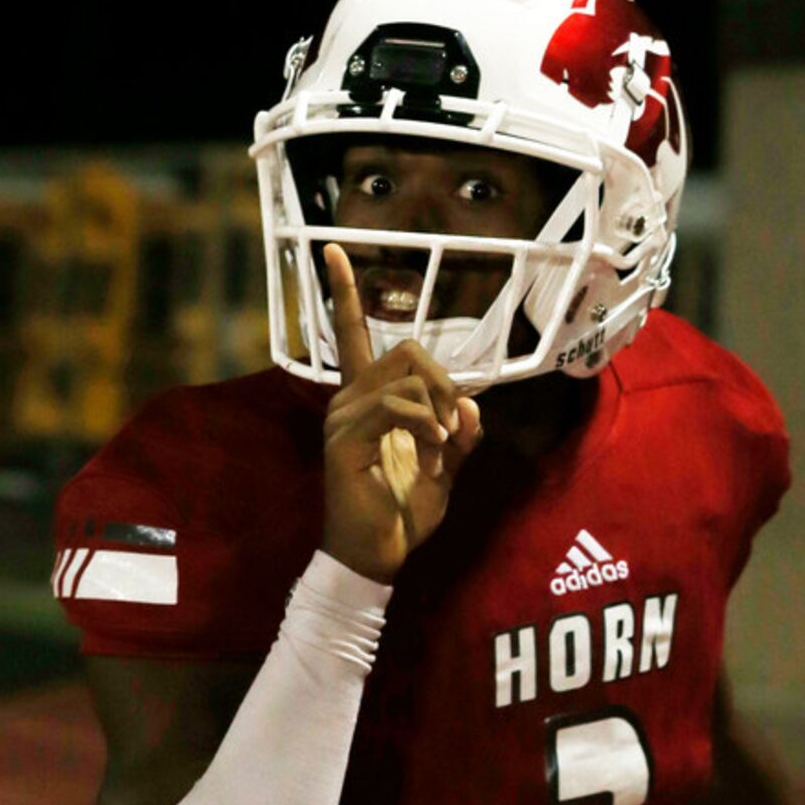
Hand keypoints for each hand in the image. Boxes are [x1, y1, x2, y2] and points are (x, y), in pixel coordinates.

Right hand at [320, 244, 482, 582]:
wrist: (378, 556)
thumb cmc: (402, 513)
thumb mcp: (446, 467)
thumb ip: (460, 434)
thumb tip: (472, 407)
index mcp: (367, 398)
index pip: (353, 334)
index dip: (344, 291)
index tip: (332, 248)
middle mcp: (347, 399)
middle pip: (406, 351)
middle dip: (445, 383)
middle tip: (453, 427)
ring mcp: (342, 417)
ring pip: (406, 378)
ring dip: (439, 413)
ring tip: (439, 450)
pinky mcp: (345, 439)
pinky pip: (397, 407)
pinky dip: (426, 427)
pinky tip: (431, 453)